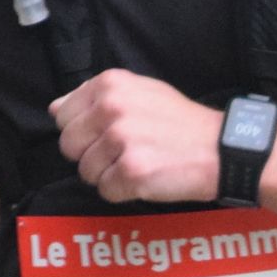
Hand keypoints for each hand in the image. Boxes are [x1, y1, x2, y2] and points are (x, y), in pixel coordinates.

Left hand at [52, 69, 225, 204]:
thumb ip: (95, 98)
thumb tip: (55, 108)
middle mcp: (112, 108)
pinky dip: (123, 191)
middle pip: (69, 146)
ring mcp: (121, 140)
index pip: (63, 116)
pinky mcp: (131, 172)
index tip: (108, 134)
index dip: (83, 131)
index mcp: (110, 84)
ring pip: (86, 172)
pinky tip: (146, 178)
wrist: (221, 149)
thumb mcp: (140, 92)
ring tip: (139, 165)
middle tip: (124, 153)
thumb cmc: (180, 123)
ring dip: (108, 175)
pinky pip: (105, 191)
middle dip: (91, 155)